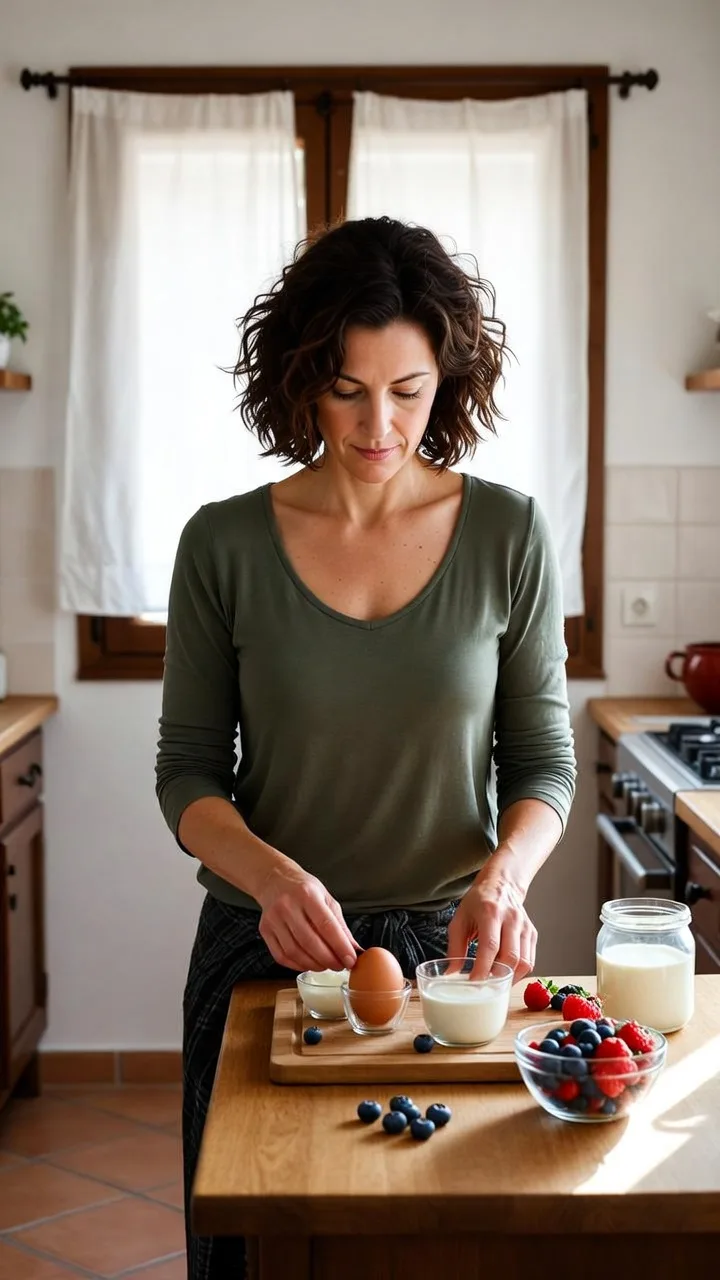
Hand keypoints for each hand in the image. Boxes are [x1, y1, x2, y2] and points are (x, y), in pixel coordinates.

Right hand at [256, 863, 359, 972]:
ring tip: (326, 965)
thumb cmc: (304, 889)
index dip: (340, 946)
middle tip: (340, 966)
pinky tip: (308, 963)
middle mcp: (288, 906)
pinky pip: (281, 956)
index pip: (326, 925)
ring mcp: (273, 919)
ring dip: (314, 964)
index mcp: (307, 894)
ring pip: (294, 952)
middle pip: (309, 941)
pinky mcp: (264, 930)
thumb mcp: (326, 898)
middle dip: (328, 959)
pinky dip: (297, 965)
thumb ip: (340, 925)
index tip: (350, 960)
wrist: (275, 880)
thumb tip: (355, 950)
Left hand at [446, 865, 536, 982]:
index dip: (482, 967)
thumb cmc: (478, 902)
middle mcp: (511, 919)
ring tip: (495, 984)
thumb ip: (455, 947)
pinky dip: (518, 973)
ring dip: (509, 978)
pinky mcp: (532, 934)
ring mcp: (525, 927)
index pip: (490, 945)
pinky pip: (529, 960)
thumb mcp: (460, 919)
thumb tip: (451, 974)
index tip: (473, 982)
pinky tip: (505, 975)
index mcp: (490, 912)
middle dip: (497, 976)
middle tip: (484, 987)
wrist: (501, 885)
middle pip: (511, 956)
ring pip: (524, 962)